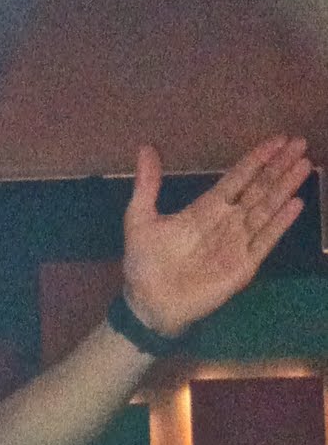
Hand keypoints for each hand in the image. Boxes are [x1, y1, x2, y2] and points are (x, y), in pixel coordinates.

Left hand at [121, 136, 309, 336]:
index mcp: (205, 209)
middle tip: (300, 143)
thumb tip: (145, 148)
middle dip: (279, 167)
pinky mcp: (243, 265)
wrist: (148, 305)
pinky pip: (265, 240)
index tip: (278, 139)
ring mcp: (237, 243)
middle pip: (258, 189)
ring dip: (285, 188)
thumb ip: (146, 186)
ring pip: (266, 209)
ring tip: (304, 165)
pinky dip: (279, 223)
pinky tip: (295, 204)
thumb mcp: (140, 221)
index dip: (257, 159)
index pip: (237, 178)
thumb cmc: (144, 265)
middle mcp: (226, 222)